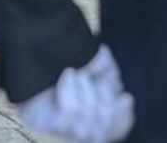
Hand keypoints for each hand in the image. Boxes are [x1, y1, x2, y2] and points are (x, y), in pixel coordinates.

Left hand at [17, 46, 134, 142]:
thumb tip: (125, 100)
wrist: (39, 33)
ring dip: (87, 97)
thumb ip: (115, 85)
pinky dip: (70, 94)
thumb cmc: (70, 50)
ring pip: (84, 131)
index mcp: (90, 114)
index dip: (122, 119)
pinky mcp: (39, 121)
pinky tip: (68, 75)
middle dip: (104, 107)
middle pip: (100, 135)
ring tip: (79, 75)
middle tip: (97, 83)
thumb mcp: (102, 66)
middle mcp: (73, 125)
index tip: (126, 98)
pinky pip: (66, 118)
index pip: (113, 132)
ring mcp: (54, 126)